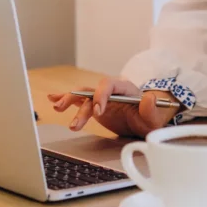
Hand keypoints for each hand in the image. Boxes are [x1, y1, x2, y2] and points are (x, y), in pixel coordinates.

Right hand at [47, 77, 178, 137]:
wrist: (146, 121)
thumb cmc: (150, 118)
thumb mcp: (154, 117)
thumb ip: (151, 109)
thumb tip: (149, 97)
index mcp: (124, 87)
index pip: (108, 84)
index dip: (100, 96)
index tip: (99, 112)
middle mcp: (109, 90)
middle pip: (91, 90)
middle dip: (80, 101)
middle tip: (74, 120)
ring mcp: (100, 97)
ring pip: (82, 96)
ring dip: (69, 101)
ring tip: (57, 108)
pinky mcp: (94, 105)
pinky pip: (79, 100)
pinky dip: (66, 99)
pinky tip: (53, 99)